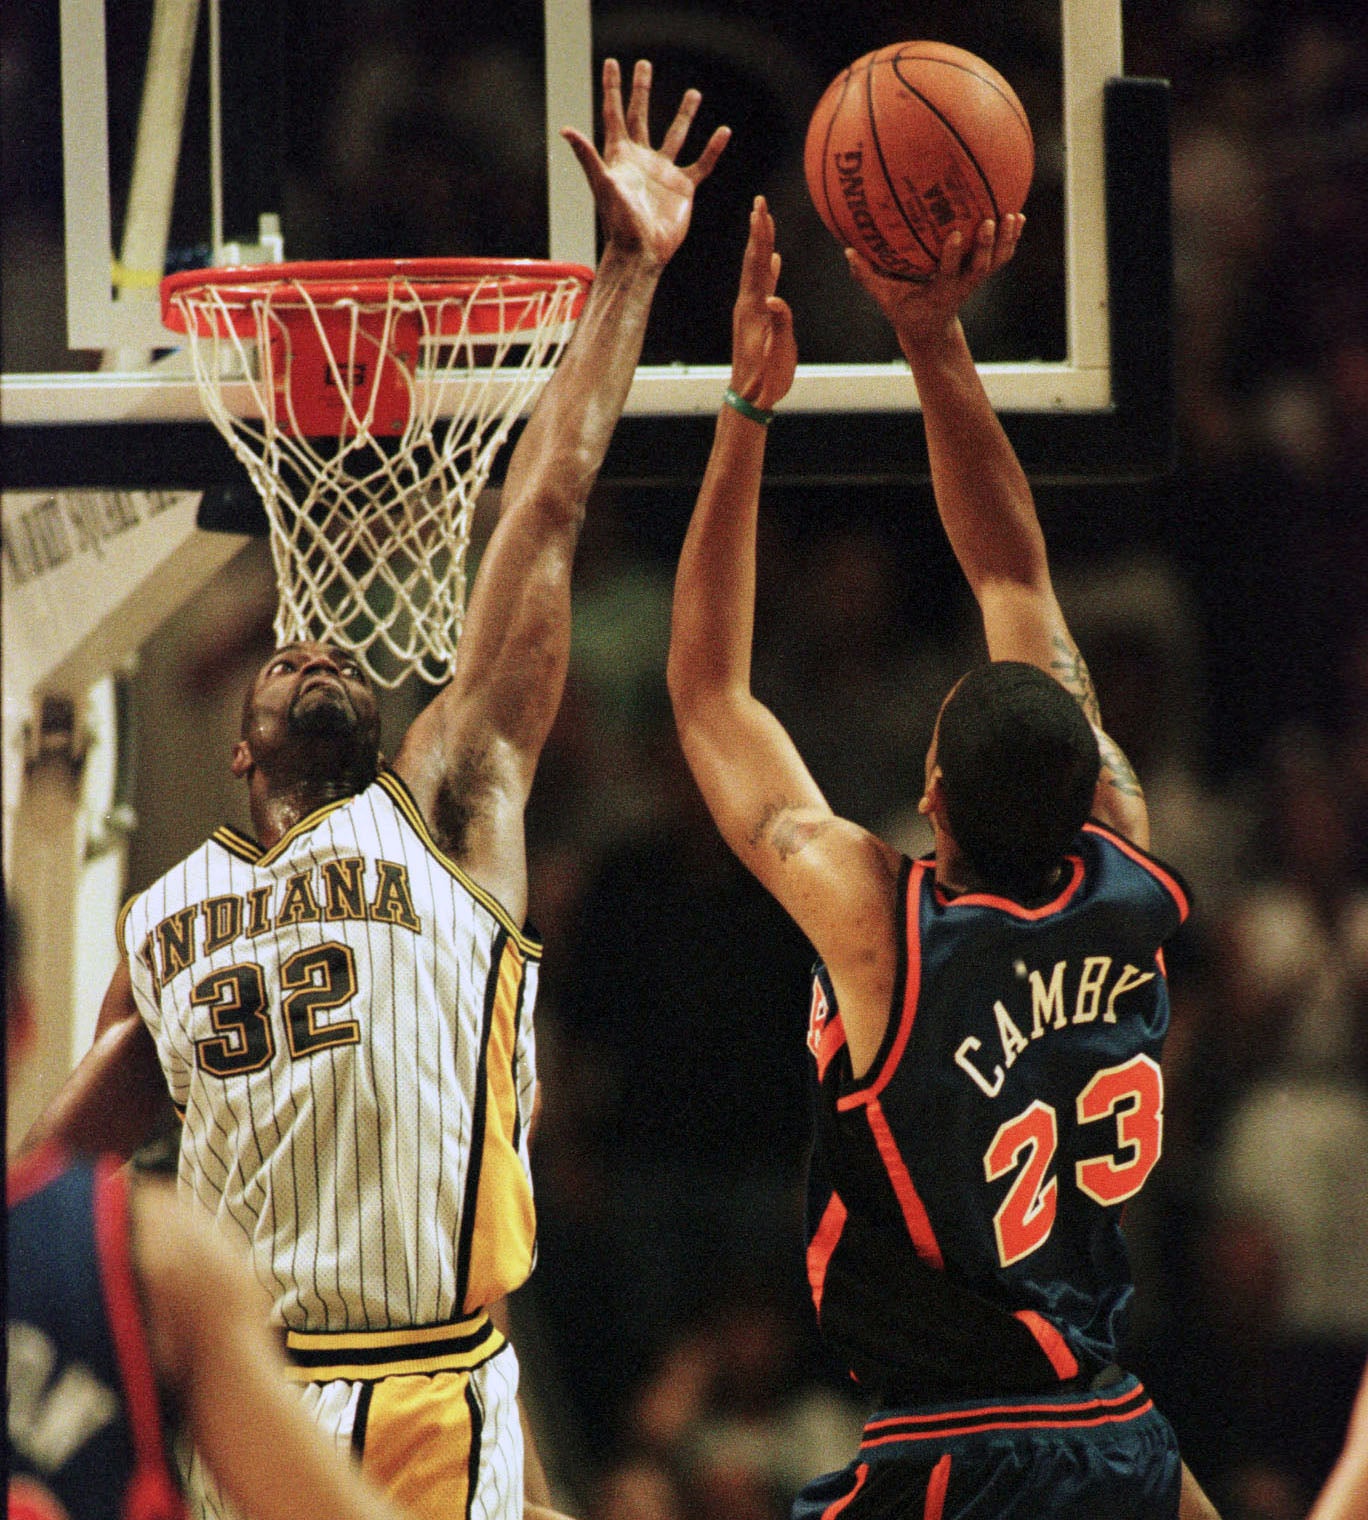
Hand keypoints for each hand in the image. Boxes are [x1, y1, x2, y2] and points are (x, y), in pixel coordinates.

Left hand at [561, 59, 729, 267]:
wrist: (642, 252)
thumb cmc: (619, 222)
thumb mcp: (602, 185)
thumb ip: (587, 156)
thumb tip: (566, 130)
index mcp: (620, 156)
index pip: (614, 114)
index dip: (612, 88)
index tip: (612, 63)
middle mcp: (641, 160)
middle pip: (641, 116)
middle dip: (641, 90)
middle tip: (644, 64)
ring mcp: (663, 173)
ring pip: (675, 135)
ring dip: (684, 114)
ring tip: (694, 93)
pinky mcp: (683, 188)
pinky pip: (701, 164)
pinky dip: (713, 149)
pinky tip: (723, 132)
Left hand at [730, 196, 796, 411]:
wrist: (749, 398)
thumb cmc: (766, 379)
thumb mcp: (778, 354)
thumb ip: (779, 325)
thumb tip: (774, 298)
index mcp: (753, 308)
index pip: (757, 263)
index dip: (760, 235)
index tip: (761, 208)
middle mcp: (748, 304)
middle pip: (753, 260)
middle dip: (757, 230)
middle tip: (759, 202)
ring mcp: (750, 311)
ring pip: (755, 270)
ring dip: (760, 245)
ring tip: (764, 223)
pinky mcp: (754, 319)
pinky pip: (761, 286)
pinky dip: (766, 269)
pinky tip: (772, 261)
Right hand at [845, 214, 1023, 349]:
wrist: (932, 332)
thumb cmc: (906, 312)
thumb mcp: (885, 298)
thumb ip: (868, 276)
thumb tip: (847, 251)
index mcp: (941, 291)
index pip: (949, 272)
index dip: (955, 255)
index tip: (956, 234)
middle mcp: (962, 285)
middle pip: (981, 267)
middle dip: (986, 246)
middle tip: (989, 221)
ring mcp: (974, 280)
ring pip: (997, 262)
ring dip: (1005, 240)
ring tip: (1012, 215)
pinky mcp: (981, 274)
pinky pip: (1001, 257)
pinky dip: (1011, 238)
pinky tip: (1017, 215)